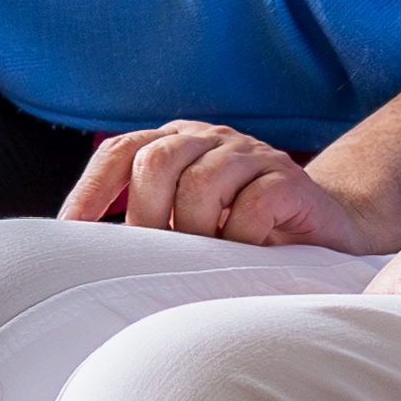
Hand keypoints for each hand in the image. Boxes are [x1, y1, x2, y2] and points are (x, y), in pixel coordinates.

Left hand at [58, 120, 399, 253]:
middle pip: (155, 161)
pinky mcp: (288, 179)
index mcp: (176, 142)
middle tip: (155, 259)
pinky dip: (240, 240)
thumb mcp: (192, 223)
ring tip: (206, 260)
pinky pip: (251, 208)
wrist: (329, 228)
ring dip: (195, 233)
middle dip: (145, 216)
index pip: (120, 151)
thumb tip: (88, 256)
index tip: (71, 234)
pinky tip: (245, 256)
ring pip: (200, 184)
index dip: (91, 191)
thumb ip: (150, 223)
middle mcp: (210, 140)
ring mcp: (251, 155)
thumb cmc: (246, 232)